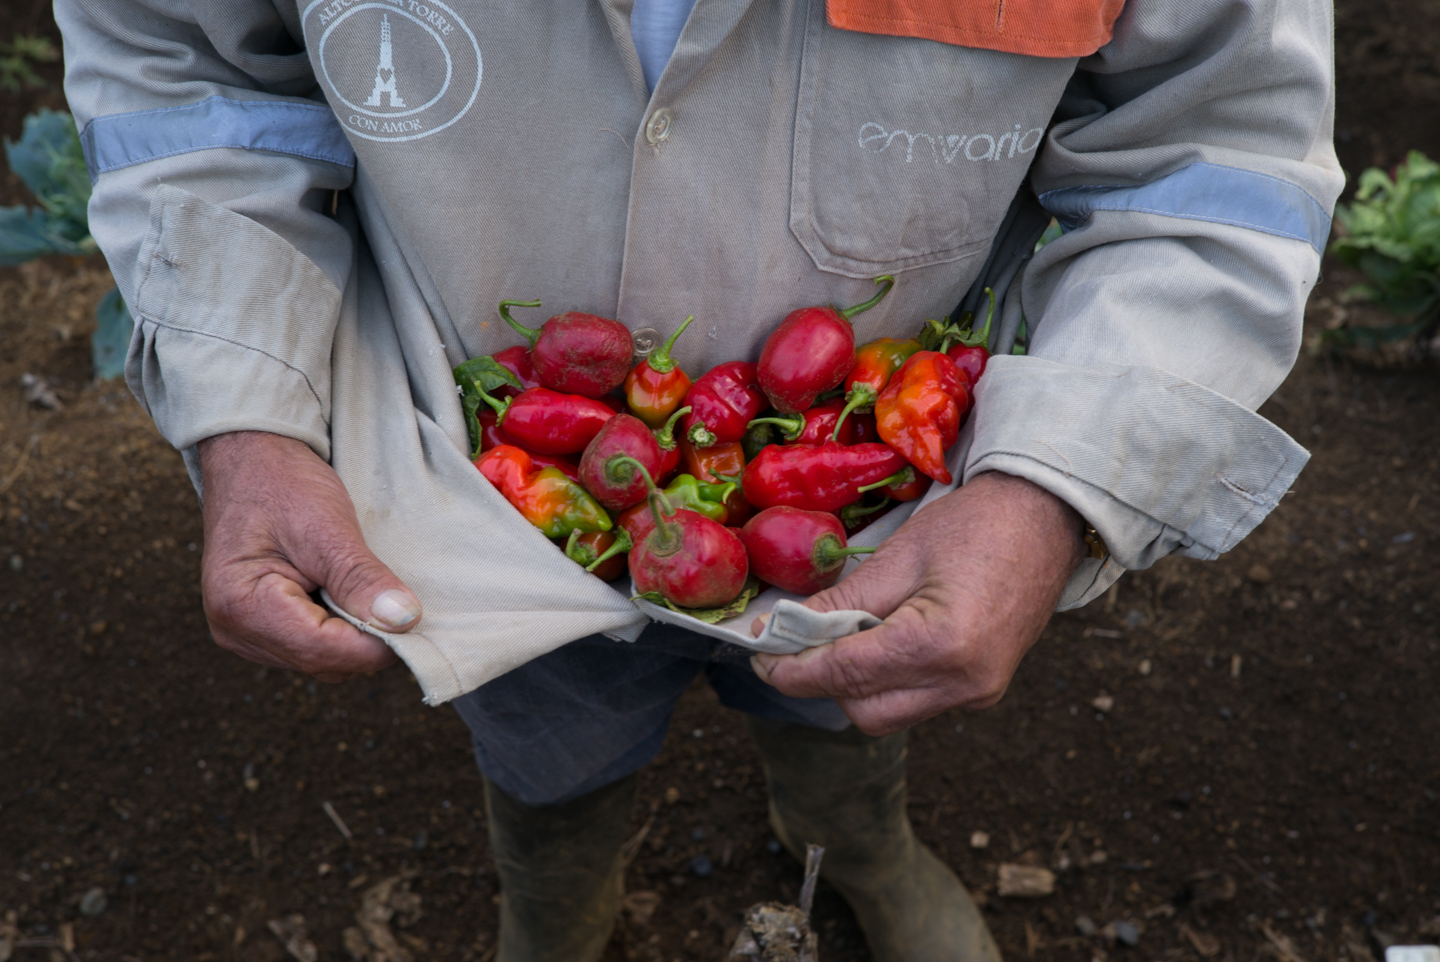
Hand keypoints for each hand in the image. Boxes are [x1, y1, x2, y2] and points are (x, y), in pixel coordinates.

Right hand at [197, 431, 421, 682]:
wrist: (252, 458)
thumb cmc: (282, 484)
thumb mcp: (328, 529)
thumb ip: (362, 579)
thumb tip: (403, 621)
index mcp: (241, 606)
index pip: (322, 650)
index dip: (375, 642)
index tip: (412, 618)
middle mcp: (235, 630)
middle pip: (323, 662)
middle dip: (366, 640)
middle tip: (398, 603)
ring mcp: (245, 632)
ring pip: (321, 660)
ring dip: (354, 635)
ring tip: (368, 592)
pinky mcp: (261, 627)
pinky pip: (312, 646)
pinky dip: (340, 629)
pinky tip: (350, 598)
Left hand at [749, 471, 1084, 734]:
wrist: (1048, 517)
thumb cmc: (976, 524)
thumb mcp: (899, 555)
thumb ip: (840, 603)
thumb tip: (782, 630)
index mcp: (940, 645)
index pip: (844, 674)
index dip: (793, 669)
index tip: (760, 657)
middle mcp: (962, 684)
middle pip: (864, 711)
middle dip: (824, 681)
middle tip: (799, 641)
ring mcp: (977, 693)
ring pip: (888, 714)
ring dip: (856, 684)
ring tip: (844, 634)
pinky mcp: (983, 690)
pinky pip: (916, 701)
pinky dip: (887, 680)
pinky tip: (881, 639)